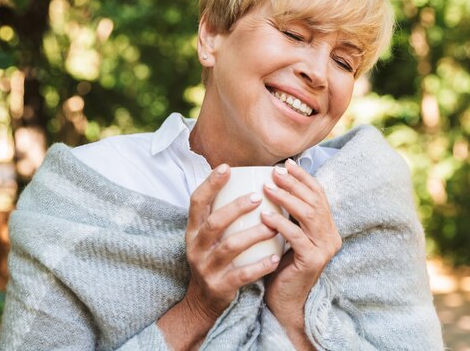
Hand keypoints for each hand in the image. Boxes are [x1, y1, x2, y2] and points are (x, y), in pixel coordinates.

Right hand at [183, 164, 280, 323]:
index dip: (210, 184)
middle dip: (236, 208)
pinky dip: (260, 266)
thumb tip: (244, 180)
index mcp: (193, 230)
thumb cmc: (213, 257)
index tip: (227, 167)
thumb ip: (220, 213)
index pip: (196, 201)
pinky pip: (242, 275)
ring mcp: (207, 267)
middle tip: (258, 197)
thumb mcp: (208, 236)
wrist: (203, 301)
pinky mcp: (220, 286)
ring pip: (230, 247)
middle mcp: (196, 247)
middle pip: (214, 223)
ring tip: (273, 227)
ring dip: (253, 235)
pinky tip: (276, 258)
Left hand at [261, 159, 341, 329]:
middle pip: (315, 200)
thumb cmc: (280, 265)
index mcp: (327, 227)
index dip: (304, 177)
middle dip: (294, 183)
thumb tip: (269, 184)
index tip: (287, 164)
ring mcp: (325, 248)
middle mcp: (331, 235)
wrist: (283, 300)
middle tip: (275, 171)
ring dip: (287, 198)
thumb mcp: (286, 235)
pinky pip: (296, 236)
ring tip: (267, 187)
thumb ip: (287, 215)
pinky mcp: (313, 260)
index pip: (319, 194)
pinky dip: (280, 223)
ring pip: (308, 214)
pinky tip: (264, 215)